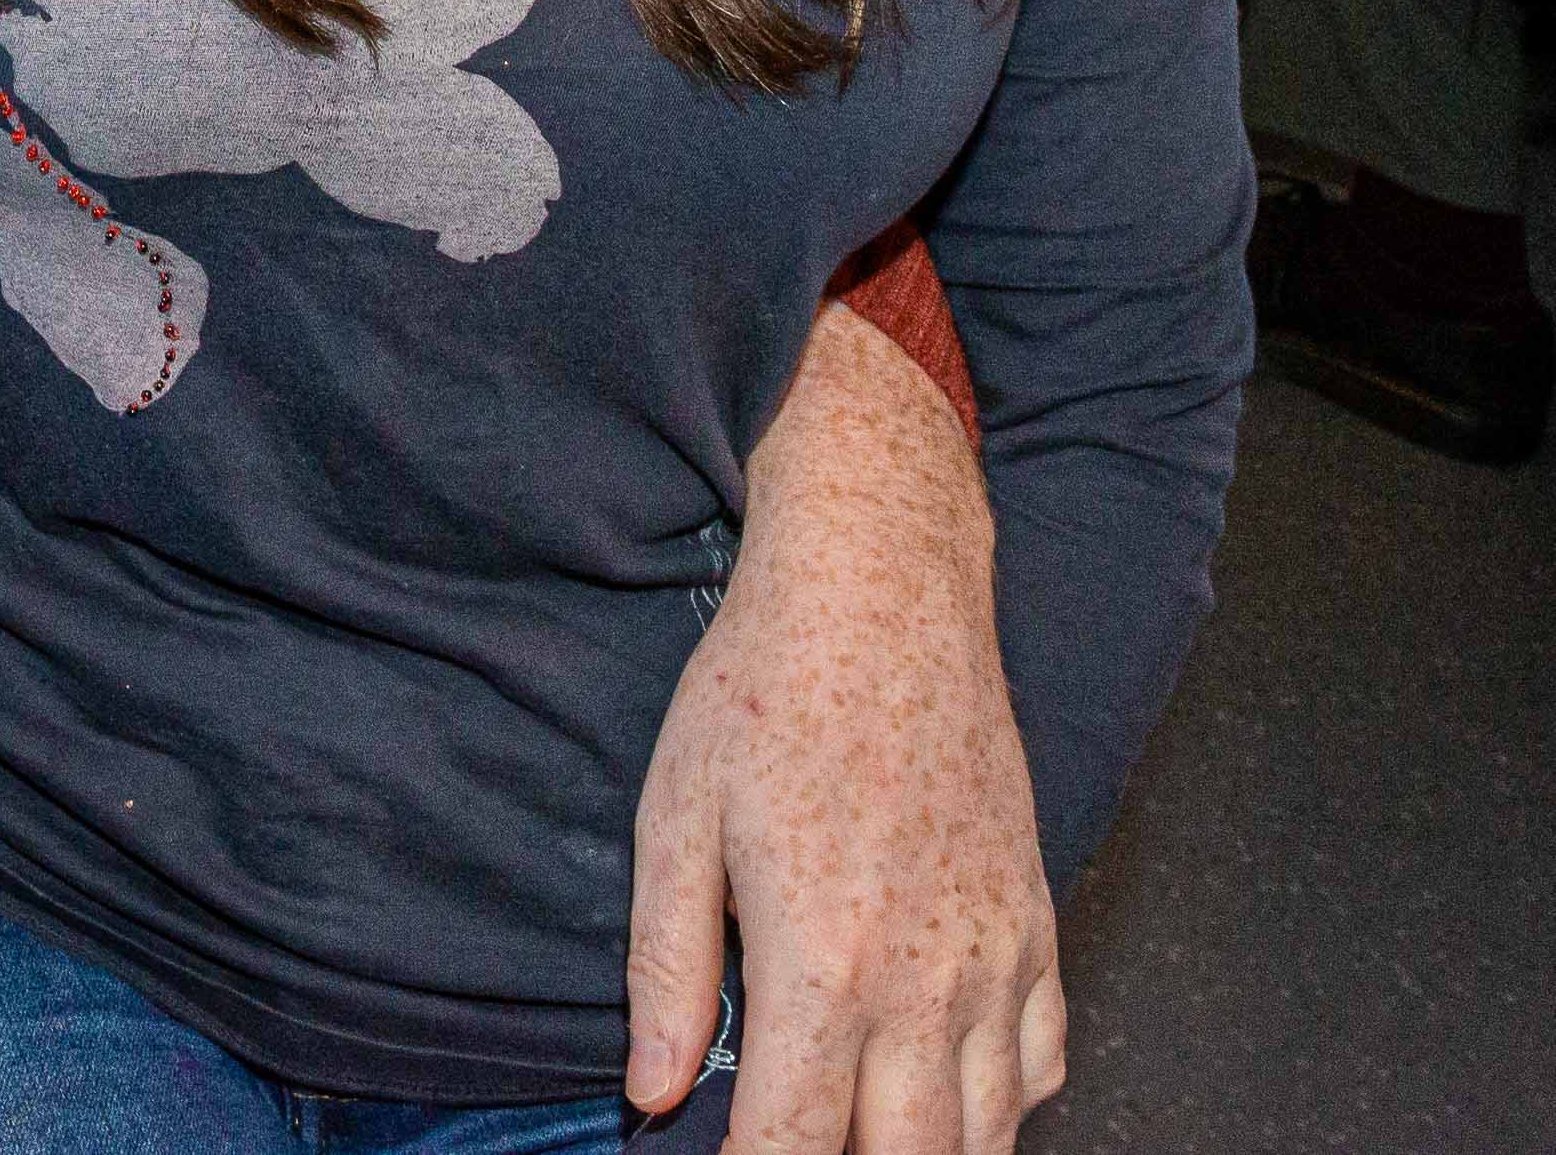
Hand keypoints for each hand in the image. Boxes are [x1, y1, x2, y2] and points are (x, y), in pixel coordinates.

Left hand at [628, 302, 1060, 1152]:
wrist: (882, 596)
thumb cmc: (764, 693)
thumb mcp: (674, 821)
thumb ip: (667, 971)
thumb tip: (652, 1090)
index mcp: (826, 962)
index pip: (795, 1144)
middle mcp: (929, 982)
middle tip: (789, 1147)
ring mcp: (997, 957)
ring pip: (989, 1134)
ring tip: (858, 1133)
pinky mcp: (1037, 926)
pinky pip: (1043, 1063)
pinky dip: (1002, 1104)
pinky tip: (943, 1090)